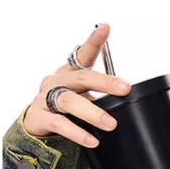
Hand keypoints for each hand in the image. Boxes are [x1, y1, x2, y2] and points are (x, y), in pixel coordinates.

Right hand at [22, 23, 131, 147]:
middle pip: (81, 77)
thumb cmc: (66, 109)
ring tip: (111, 124)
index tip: (106, 28)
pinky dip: (78, 133)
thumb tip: (131, 102)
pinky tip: (92, 140)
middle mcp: (57, 80)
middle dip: (105, 82)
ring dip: (93, 112)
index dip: (94, 41)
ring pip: (70, 101)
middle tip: (125, 88)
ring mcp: (45, 97)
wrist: (38, 127)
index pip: (83, 54)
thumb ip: (101, 97)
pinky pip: (60, 124)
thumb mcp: (83, 98)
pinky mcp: (39, 116)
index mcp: (69, 72)